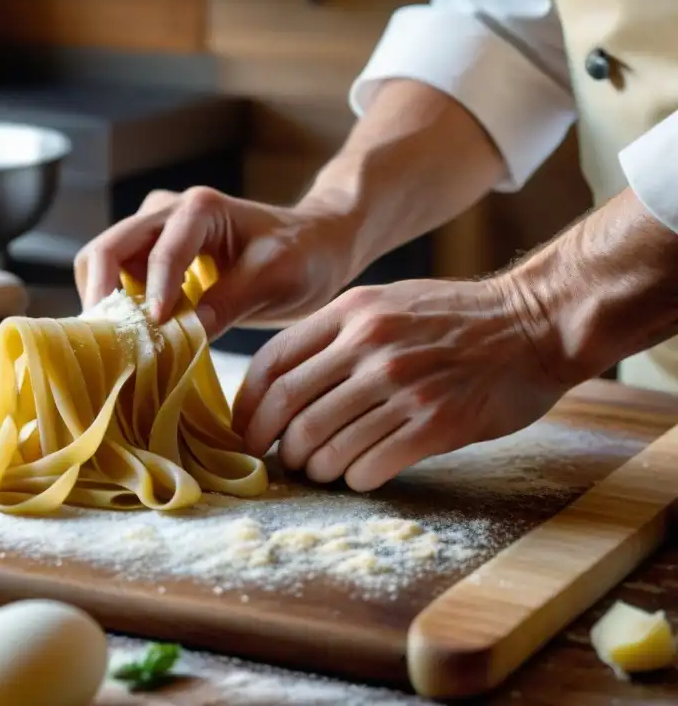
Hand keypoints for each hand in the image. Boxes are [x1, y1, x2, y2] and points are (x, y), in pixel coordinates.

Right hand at [73, 186, 352, 338]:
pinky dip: (115, 306)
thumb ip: (231, 301)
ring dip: (104, 302)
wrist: (314, 244)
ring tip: (117, 342)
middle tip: (106, 342)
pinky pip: (116, 277)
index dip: (152, 294)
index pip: (161, 252)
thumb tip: (185, 333)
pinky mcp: (150, 253)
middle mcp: (167, 211)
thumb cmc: (303, 255)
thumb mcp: (277, 277)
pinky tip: (130, 337)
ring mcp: (153, 230)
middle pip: (107, 248)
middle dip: (101, 294)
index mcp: (200, 209)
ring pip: (102, 261)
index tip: (154, 331)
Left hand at [231, 276, 568, 490]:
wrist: (534, 323)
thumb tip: (283, 383)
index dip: (248, 405)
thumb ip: (336, 335)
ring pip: (326, 443)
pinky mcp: (435, 423)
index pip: (274, 363)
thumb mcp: (386, 303)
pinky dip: (356, 477)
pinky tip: (362, 474)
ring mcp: (403, 386)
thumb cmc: (454, 317)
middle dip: (272, 443)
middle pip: (291, 408)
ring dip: (314, 466)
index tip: (245, 429)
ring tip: (320, 469)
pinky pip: (371, 465)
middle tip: (278, 459)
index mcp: (352, 313)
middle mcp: (371, 347)